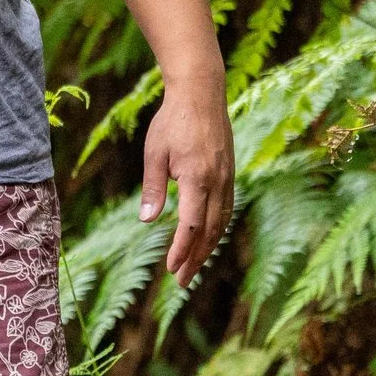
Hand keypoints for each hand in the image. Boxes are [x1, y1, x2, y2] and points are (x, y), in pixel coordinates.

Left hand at [140, 70, 233, 287]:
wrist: (201, 94)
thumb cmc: (172, 121)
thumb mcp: (154, 153)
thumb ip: (152, 188)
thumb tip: (146, 221)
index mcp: (197, 178)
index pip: (191, 225)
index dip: (182, 250)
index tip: (171, 268)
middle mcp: (217, 182)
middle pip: (209, 232)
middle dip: (195, 259)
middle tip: (181, 282)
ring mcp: (227, 179)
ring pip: (221, 223)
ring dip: (207, 248)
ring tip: (193, 267)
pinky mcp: (230, 174)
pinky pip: (226, 209)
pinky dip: (216, 229)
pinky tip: (207, 240)